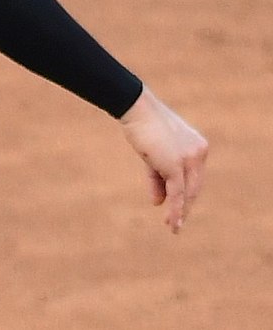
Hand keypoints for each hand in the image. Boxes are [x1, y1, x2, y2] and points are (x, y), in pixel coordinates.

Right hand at [119, 86, 207, 232]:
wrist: (136, 108)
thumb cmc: (142, 124)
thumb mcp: (153, 153)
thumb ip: (158, 177)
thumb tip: (158, 202)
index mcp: (197, 146)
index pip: (193, 175)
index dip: (184, 192)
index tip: (174, 205)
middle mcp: (198, 153)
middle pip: (193, 186)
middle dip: (184, 205)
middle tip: (175, 222)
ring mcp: (189, 159)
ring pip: (187, 193)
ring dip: (180, 212)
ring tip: (173, 227)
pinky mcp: (177, 166)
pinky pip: (178, 194)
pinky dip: (175, 210)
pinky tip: (172, 222)